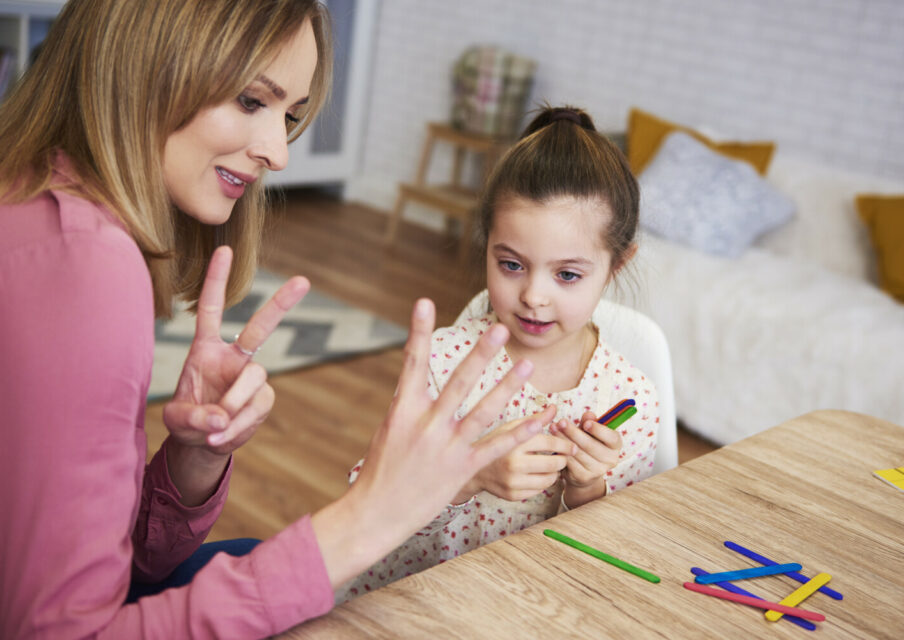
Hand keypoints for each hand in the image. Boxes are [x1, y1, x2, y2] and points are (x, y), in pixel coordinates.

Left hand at [162, 246, 308, 455]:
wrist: (203, 445)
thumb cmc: (187, 422)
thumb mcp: (176, 420)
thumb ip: (193, 417)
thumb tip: (221, 417)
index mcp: (205, 349)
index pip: (211, 309)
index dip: (216, 280)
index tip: (225, 249)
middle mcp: (233, 358)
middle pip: (260, 327)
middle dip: (281, 303)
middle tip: (304, 281)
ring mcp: (251, 378)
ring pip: (255, 378)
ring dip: (234, 403)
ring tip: (215, 429)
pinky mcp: (263, 400)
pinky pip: (257, 408)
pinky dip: (240, 426)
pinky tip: (223, 436)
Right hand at [311, 298, 550, 586]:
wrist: (376, 513)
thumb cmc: (382, 469)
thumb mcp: (390, 429)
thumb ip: (409, 403)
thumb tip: (416, 377)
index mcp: (402, 410)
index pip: (413, 363)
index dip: (419, 332)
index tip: (424, 302)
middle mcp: (426, 425)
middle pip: (458, 383)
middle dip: (479, 355)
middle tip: (499, 329)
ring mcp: (446, 447)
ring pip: (483, 412)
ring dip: (507, 388)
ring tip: (527, 367)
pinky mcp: (463, 468)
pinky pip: (497, 446)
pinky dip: (521, 432)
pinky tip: (540, 419)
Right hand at [453, 412, 571, 502]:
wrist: (473, 469)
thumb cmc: (494, 443)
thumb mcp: (511, 427)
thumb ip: (534, 419)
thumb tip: (554, 408)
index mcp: (514, 442)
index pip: (549, 443)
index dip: (565, 444)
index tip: (572, 446)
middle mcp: (513, 463)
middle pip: (554, 464)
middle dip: (562, 459)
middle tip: (562, 457)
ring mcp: (512, 482)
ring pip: (549, 479)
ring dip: (554, 472)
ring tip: (550, 466)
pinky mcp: (512, 495)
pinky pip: (539, 490)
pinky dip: (542, 482)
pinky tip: (537, 475)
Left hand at [553, 410, 622, 506]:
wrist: (584, 471)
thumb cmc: (588, 444)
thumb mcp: (590, 431)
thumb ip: (589, 422)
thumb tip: (589, 414)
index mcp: (615, 445)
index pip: (612, 437)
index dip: (599, 430)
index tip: (586, 423)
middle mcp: (610, 460)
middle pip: (590, 444)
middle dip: (573, 432)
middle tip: (561, 422)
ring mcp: (597, 471)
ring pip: (578, 453)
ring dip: (563, 439)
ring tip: (553, 429)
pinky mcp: (583, 477)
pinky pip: (570, 462)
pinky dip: (561, 452)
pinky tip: (554, 444)